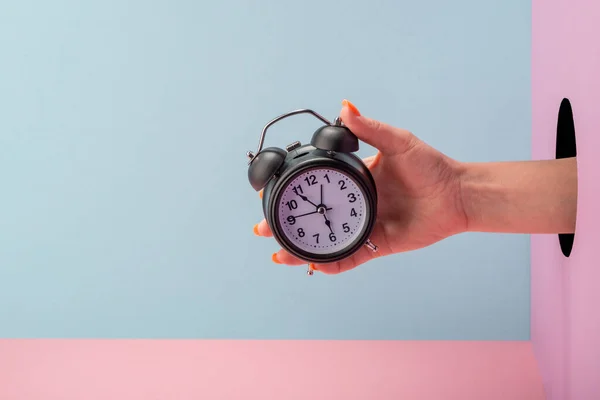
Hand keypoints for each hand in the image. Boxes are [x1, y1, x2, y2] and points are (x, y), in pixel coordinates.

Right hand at [254, 99, 467, 273]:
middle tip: (264, 229)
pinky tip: (315, 266)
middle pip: (313, 218)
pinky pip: (350, 259)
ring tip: (281, 254)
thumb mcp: (397, 142)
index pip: (315, 187)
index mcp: (353, 180)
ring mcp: (363, 226)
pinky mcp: (377, 246)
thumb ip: (370, 128)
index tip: (270, 192)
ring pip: (326, 242)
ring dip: (301, 250)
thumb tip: (344, 106)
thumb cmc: (430, 166)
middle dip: (286, 226)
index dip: (292, 192)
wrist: (457, 194)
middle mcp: (353, 204)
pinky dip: (332, 265)